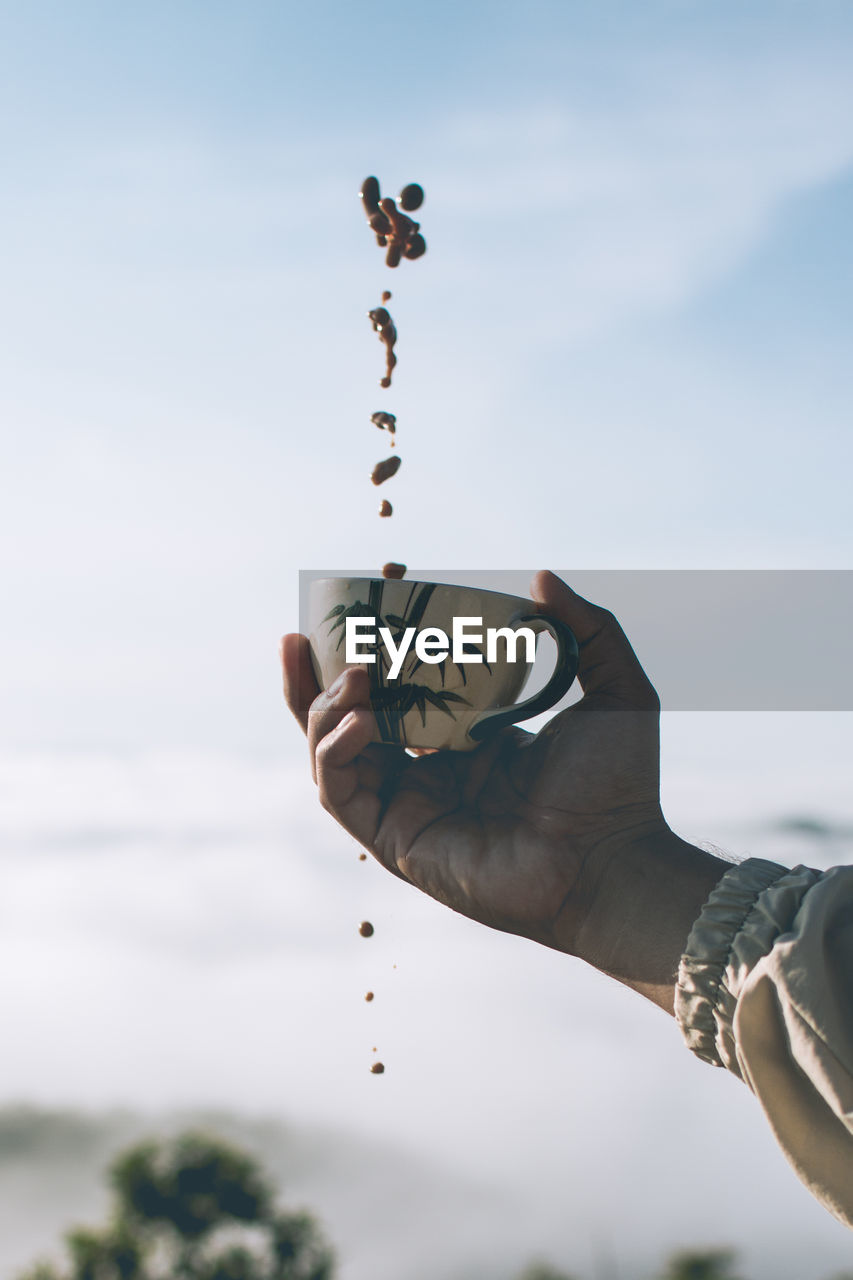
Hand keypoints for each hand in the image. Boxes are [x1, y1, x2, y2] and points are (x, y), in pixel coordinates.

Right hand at [281, 571, 724, 1011]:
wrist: (614, 862)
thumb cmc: (620, 788)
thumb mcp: (615, 689)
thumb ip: (587, 628)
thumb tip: (541, 577)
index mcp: (466, 741)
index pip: (398, 692)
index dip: (371, 654)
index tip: (361, 610)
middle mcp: (428, 773)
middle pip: (345, 721)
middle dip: (314, 680)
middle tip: (299, 636)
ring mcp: (408, 808)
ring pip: (332, 753)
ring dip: (325, 708)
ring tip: (353, 673)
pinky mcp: (395, 841)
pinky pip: (340, 791)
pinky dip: (336, 750)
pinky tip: (360, 717)